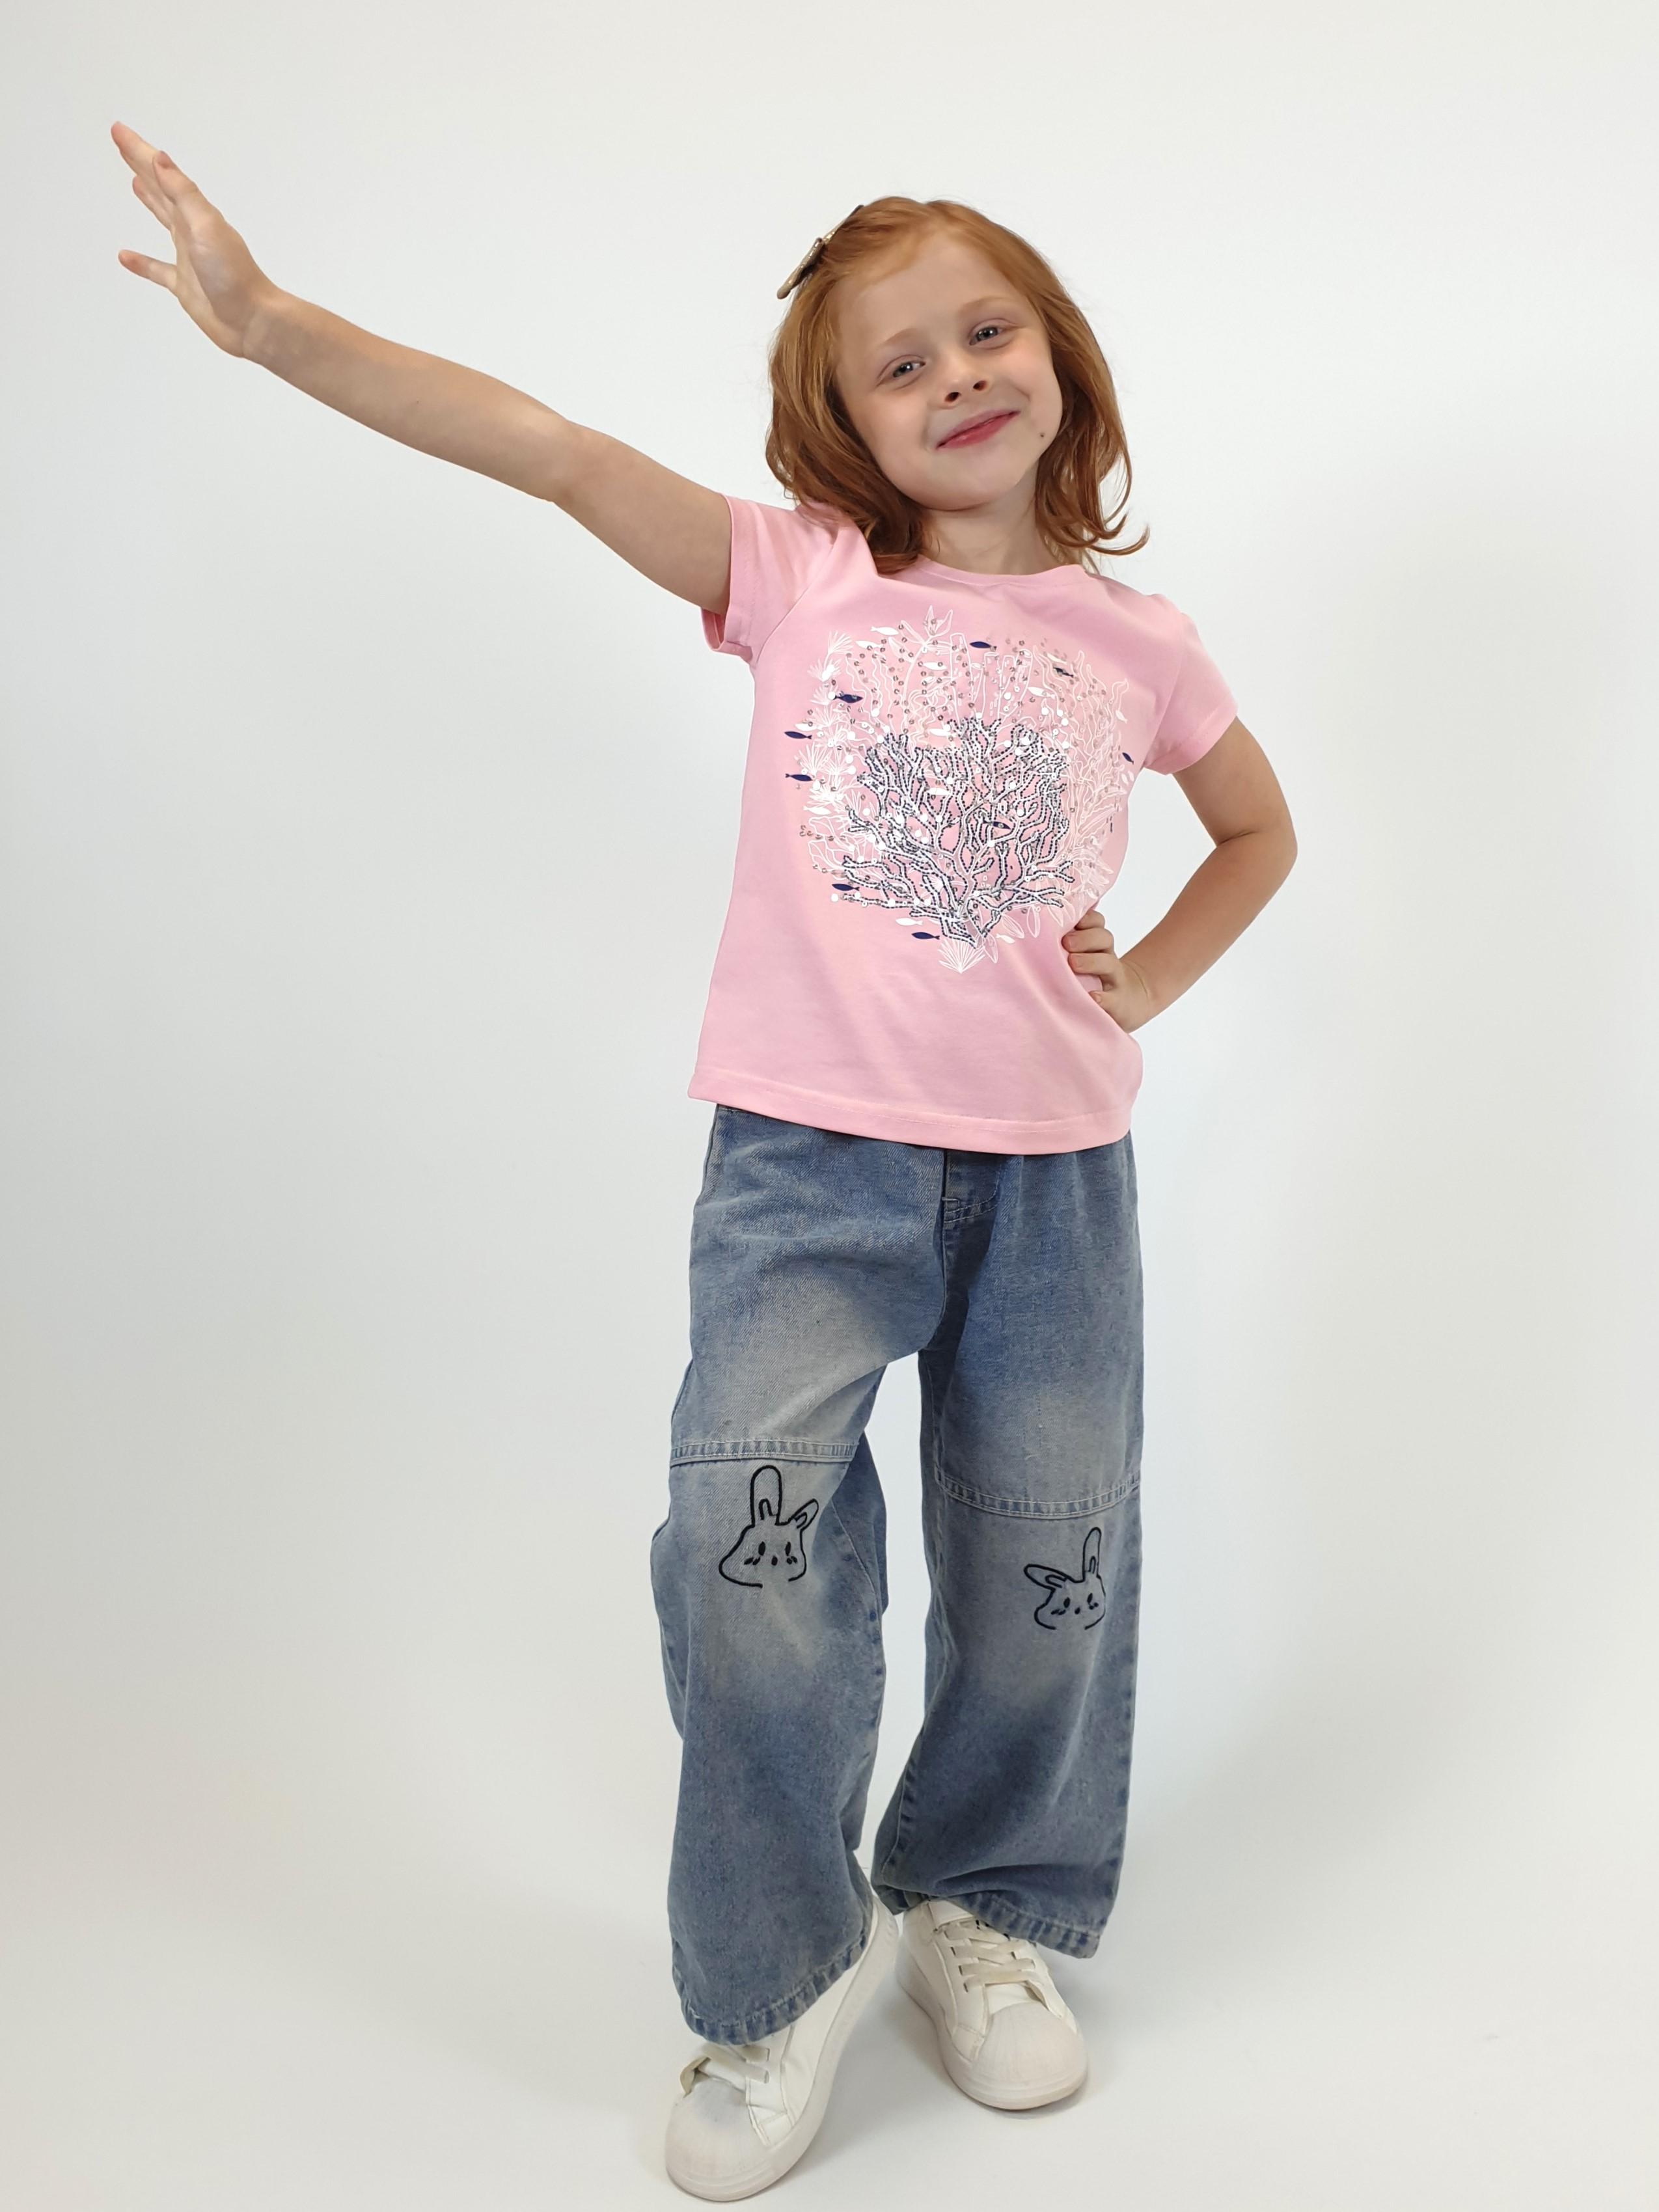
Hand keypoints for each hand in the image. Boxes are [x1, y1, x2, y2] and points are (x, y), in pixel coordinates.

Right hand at [111, 123, 280, 356]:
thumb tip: (161, 159)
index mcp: (196, 213)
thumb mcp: (206, 226)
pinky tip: (126, 257)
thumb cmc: (236, 276)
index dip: (140, 151)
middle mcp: (192, 230)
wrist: (252, 322)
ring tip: (134, 182)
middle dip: (141, 164)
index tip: (119, 130)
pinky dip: (142, 263)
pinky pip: (157, 269)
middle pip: (161, 189)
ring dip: (149, 200)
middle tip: (122, 142)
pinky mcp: (184, 285)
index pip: (162, 173)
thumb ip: (182, 193)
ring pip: (162, 220)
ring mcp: (188, 257)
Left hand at [1062, 909, 1158, 1032]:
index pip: (1096, 922)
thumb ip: (1067, 944)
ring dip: (1091, 961)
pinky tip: (1093, 997)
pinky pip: (1113, 998)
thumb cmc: (1093, 978)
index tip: (1072, 920)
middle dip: (1085, 938)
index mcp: (1097, 944)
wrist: (1127, 1001)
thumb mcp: (1083, 958)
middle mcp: (1107, 957)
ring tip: (1073, 963)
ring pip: (1108, 963)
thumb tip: (1039, 927)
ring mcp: (1114, 979)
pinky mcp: (1118, 1002)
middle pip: (1104, 938)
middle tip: (1066, 943)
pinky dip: (1104, 998)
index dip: (1087, 918)